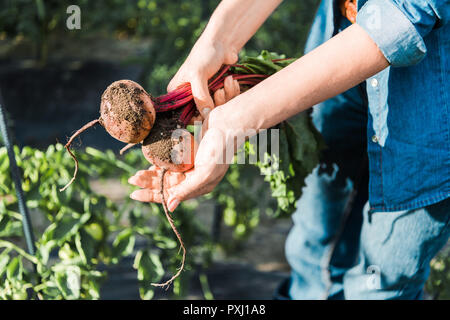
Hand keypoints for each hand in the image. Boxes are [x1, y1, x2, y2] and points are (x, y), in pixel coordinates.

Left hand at [129, 78, 240, 209]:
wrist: (228, 123)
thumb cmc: (219, 148)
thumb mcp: (205, 172)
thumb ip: (187, 190)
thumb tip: (170, 207)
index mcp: (200, 186)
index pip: (172, 196)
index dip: (152, 196)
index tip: (134, 194)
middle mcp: (195, 178)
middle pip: (166, 185)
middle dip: (149, 184)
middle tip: (131, 179)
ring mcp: (191, 165)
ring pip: (166, 174)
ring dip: (151, 174)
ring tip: (136, 174)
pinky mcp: (189, 153)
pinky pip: (170, 161)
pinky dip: (159, 163)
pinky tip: (150, 163)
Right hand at [167, 38, 237, 120]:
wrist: (222, 42)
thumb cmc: (205, 54)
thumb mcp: (198, 75)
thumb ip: (200, 97)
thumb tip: (206, 115)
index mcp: (177, 93)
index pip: (185, 114)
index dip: (199, 116)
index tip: (210, 110)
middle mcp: (189, 96)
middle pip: (204, 113)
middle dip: (216, 103)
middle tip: (220, 91)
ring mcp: (204, 95)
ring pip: (217, 108)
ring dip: (226, 95)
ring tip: (228, 81)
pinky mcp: (217, 92)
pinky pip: (226, 101)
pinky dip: (231, 92)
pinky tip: (232, 81)